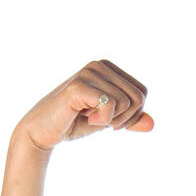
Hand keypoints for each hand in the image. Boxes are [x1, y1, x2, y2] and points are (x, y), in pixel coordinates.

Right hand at [15, 59, 153, 151]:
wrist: (44, 131)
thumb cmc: (75, 123)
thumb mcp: (109, 121)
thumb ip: (130, 120)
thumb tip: (152, 124)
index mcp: (108, 68)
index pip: (142, 92)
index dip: (132, 115)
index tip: (110, 120)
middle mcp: (99, 65)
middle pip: (138, 98)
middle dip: (123, 119)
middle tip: (100, 121)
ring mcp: (88, 72)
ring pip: (126, 102)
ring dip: (110, 120)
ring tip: (89, 117)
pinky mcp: (79, 85)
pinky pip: (110, 105)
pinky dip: (101, 120)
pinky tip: (83, 117)